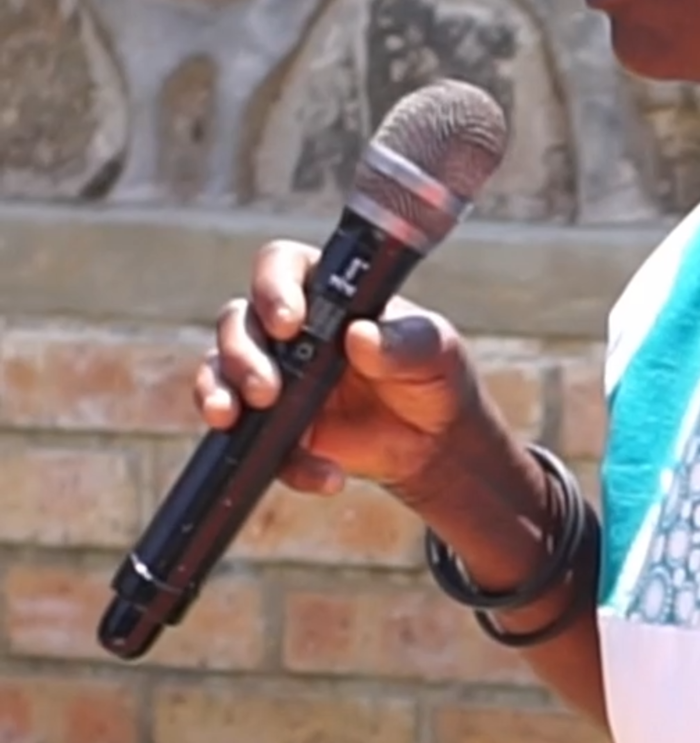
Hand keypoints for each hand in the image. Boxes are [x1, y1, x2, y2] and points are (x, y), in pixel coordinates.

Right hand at [195, 238, 484, 507]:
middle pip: (236, 321)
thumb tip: (360, 337)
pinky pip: (251, 440)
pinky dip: (283, 462)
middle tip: (267, 389)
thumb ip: (403, 344)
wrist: (436, 441)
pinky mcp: (274, 427)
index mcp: (327, 291)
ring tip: (234, 419)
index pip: (281, 266)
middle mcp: (290, 329)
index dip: (272, 287)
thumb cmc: (435, 375)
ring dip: (220, 394)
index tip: (289, 323)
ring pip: (220, 373)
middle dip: (241, 354)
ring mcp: (275, 376)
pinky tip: (325, 476)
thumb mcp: (435, 352)